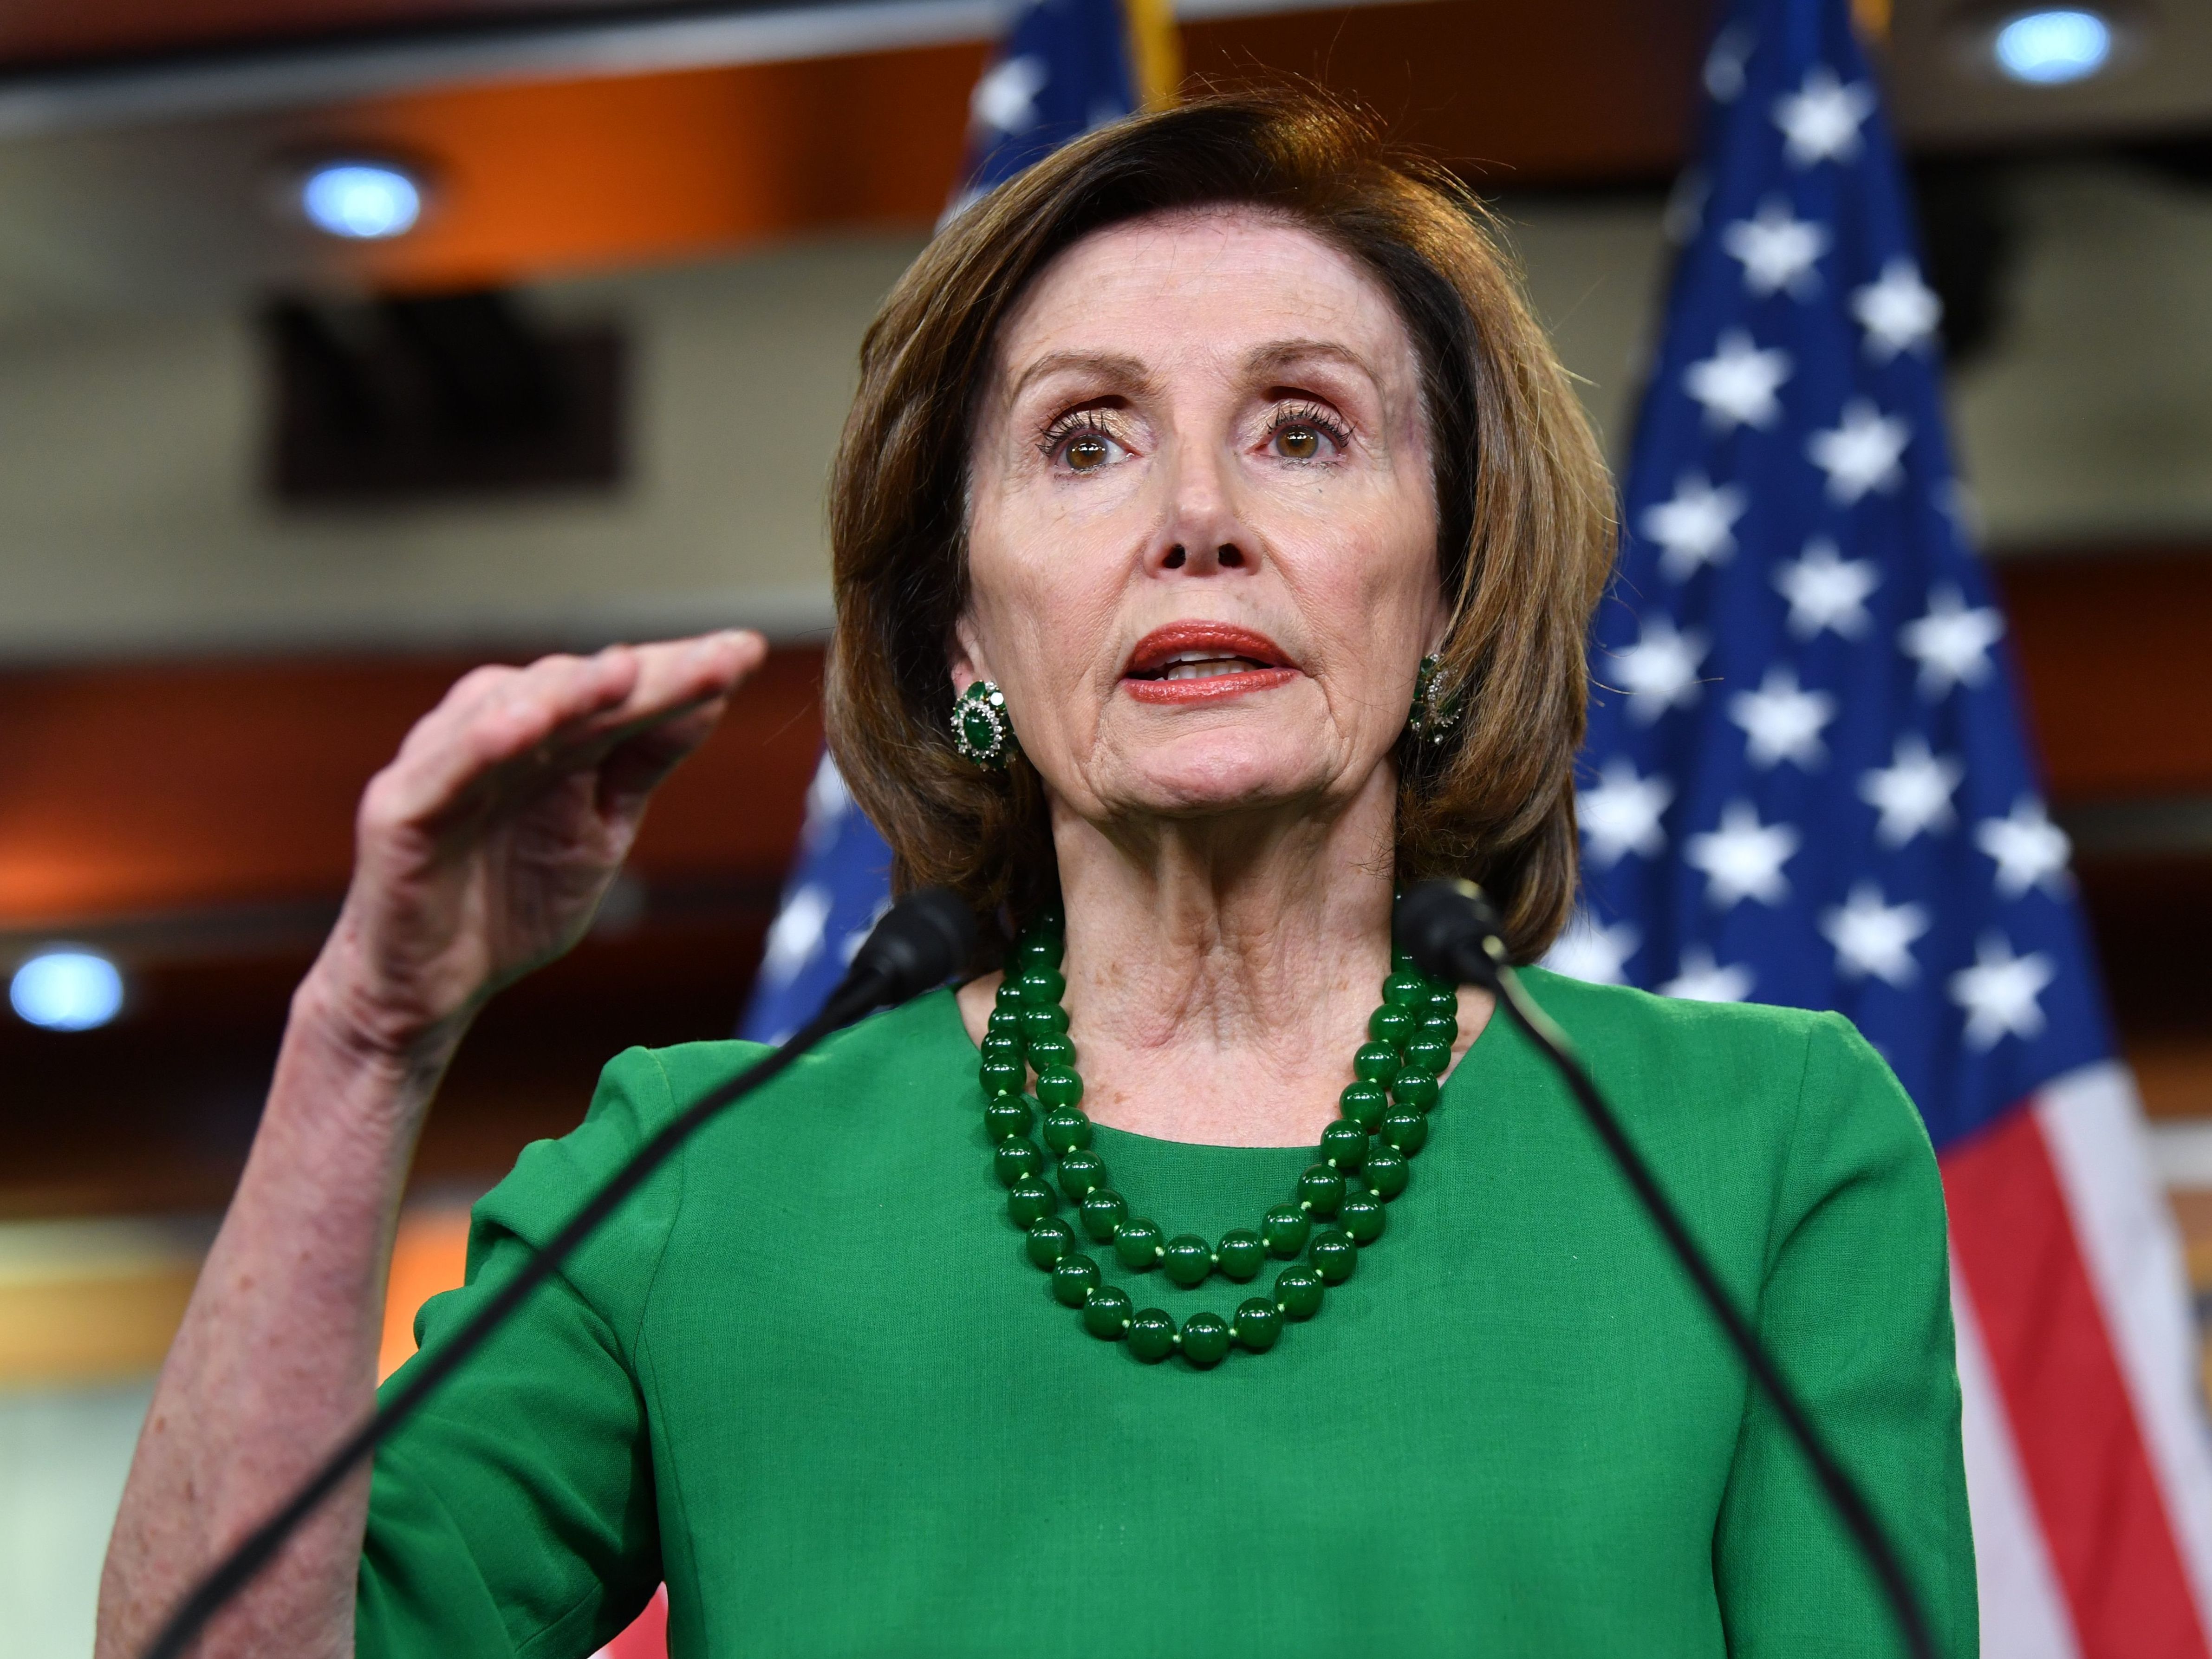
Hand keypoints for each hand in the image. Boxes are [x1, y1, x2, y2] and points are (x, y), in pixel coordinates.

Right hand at [305, 631, 766, 1064]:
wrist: (432, 988)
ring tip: (622, 672)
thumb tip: (714, 696)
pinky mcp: (401, 808)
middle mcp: (493, 727)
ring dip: (567, 691)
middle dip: (648, 674)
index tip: (745, 653)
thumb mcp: (601, 827)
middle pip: (577, 689)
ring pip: (510, 711)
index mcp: (545, 729)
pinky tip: (522, 728)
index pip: (618, 689)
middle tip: (715, 662)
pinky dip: (480, 744)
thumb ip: (645, 761)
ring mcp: (442, 761)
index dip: (680, 670)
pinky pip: (444, 769)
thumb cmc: (510, 899)